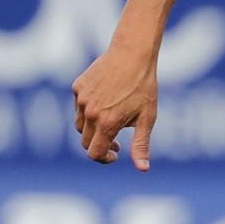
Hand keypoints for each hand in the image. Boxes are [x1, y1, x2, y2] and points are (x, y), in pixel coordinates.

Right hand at [72, 43, 158, 168]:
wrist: (132, 54)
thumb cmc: (144, 87)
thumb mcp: (147, 118)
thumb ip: (141, 145)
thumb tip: (143, 169)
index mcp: (107, 124)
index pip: (95, 154)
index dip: (105, 159)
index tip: (116, 154)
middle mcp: (90, 113)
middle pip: (85, 142)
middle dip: (99, 145)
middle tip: (117, 140)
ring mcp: (81, 99)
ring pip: (80, 125)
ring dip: (93, 129)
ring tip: (112, 119)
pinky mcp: (77, 87)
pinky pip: (78, 106)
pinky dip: (88, 110)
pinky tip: (106, 101)